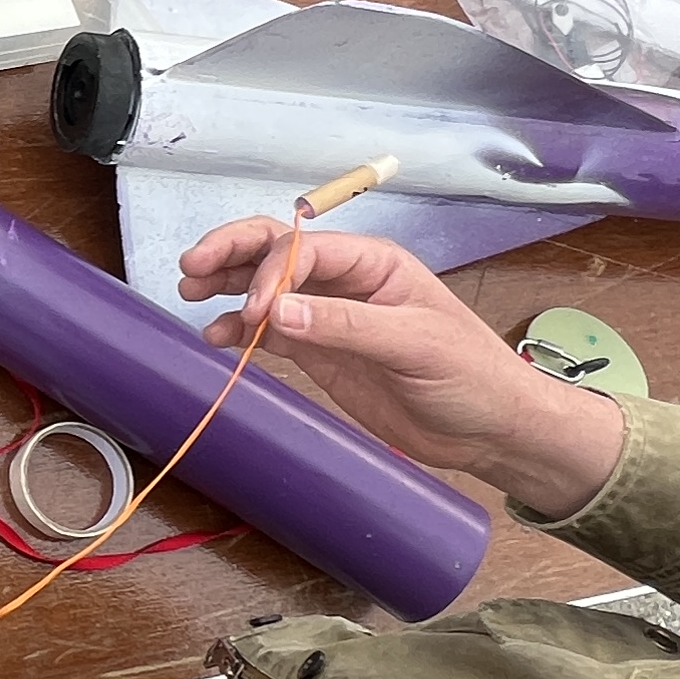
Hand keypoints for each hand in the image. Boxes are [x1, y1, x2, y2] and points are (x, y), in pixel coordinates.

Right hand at [180, 218, 627, 518]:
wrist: (490, 429)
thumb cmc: (470, 375)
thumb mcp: (415, 345)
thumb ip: (345, 325)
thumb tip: (276, 310)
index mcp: (373, 263)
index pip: (304, 250)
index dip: (269, 272)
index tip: (253, 312)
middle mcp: (346, 281)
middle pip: (276, 251)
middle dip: (232, 253)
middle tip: (190, 267)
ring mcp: (330, 317)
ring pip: (265, 287)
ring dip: (227, 285)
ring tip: (189, 291)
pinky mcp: (321, 353)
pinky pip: (270, 331)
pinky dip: (237, 330)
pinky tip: (214, 337)